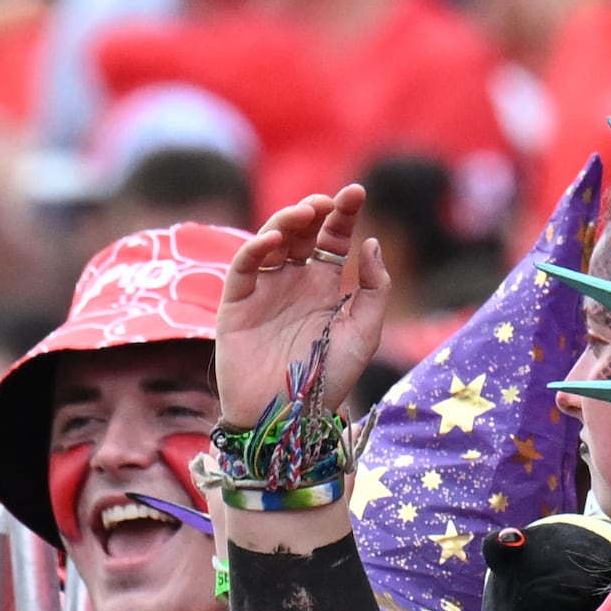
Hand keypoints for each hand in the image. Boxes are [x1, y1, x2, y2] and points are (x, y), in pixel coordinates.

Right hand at [219, 188, 391, 431]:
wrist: (288, 417)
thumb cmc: (328, 380)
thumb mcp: (365, 333)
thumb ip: (374, 289)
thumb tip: (370, 242)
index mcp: (325, 286)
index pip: (333, 239)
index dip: (344, 214)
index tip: (357, 192)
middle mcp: (294, 282)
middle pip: (302, 232)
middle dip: (315, 210)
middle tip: (329, 203)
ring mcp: (264, 290)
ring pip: (272, 241)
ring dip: (287, 220)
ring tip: (306, 212)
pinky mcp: (237, 303)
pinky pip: (244, 266)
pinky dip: (256, 247)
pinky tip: (275, 239)